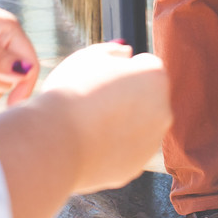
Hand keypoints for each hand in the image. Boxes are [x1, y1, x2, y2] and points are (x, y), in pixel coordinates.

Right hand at [38, 43, 169, 193]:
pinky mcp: (137, 167)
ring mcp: (151, 142)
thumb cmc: (71, 94)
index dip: (121, 68)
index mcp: (155, 77)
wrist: (55, 144)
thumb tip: (127, 54)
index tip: (100, 77)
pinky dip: (113, 147)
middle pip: (146, 97)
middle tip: (94, 100)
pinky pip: (126, 150)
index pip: (146, 64)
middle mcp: (163, 110)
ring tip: (88, 124)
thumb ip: (114, 50)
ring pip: (138, 126)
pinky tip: (89, 143)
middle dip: (128, 96)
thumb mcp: (88, 56)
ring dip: (122, 122)